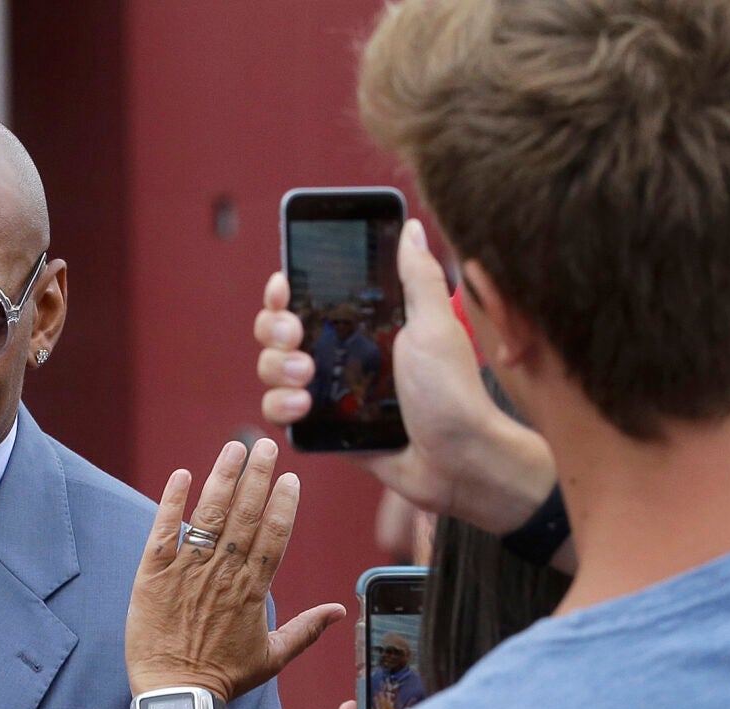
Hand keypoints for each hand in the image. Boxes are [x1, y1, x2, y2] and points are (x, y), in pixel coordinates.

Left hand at [124, 438, 336, 699]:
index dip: (283, 503)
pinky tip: (182, 475)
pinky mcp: (154, 575)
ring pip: (209, 515)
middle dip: (257, 476)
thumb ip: (306, 630)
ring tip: (234, 448)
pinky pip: (164, 532)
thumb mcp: (272, 657)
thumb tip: (338, 611)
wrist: (177, 695)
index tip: (290, 477)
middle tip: (265, 444)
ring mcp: (188, 572)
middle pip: (245, 515)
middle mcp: (224, 574)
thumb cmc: (224, 679)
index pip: (274, 535)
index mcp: (254, 589)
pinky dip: (173, 503)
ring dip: (222, 478)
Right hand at [255, 220, 555, 537]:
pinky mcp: (323, 428)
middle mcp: (343, 354)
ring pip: (273, 369)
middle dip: (275, 328)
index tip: (283, 286)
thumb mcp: (435, 326)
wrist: (456, 461)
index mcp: (367, 325)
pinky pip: (279, 412)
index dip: (287, 289)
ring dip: (277, 366)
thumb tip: (410, 227)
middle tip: (295, 333)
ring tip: (307, 375)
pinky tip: (302, 407)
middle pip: (279, 331)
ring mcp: (330, 391)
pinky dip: (280, 406)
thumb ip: (418, 276)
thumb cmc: (453, 393)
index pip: (312, 297)